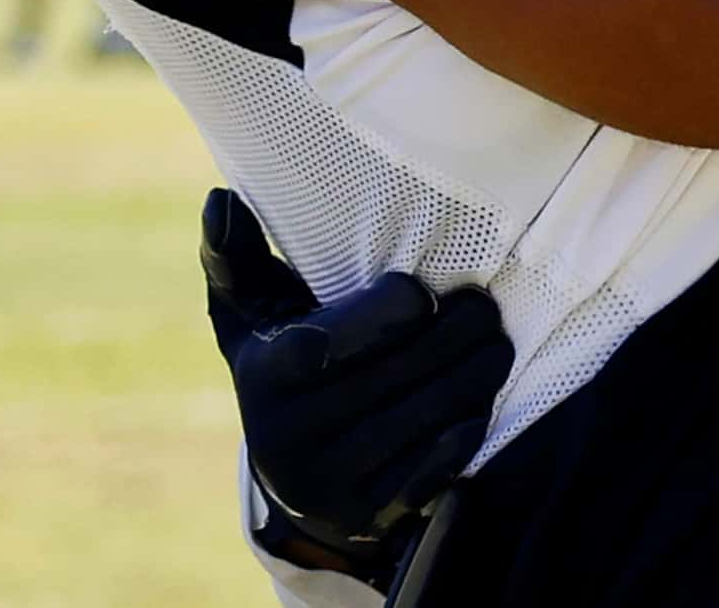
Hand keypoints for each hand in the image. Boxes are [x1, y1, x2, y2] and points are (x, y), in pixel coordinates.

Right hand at [201, 189, 514, 579]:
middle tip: (487, 308)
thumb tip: (220, 200)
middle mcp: (288, 439)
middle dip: (449, 339)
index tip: (424, 290)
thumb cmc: (283, 369)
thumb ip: (238, 259)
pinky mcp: (369, 518)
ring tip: (497, 347)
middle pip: (388, 378)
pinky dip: (462, 433)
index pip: (329, 343)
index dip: (386, 313)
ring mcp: (329, 486)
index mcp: (262, 378)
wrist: (293, 478)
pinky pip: (430, 472)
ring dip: (470, 380)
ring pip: (417, 421)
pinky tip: (479, 403)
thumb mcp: (253, 319)